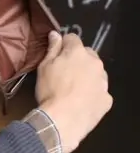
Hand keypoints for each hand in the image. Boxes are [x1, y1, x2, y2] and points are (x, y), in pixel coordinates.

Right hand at [36, 31, 112, 152]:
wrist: (64, 119)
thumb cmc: (50, 90)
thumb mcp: (44, 67)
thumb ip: (52, 49)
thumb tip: (55, 34)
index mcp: (78, 52)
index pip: (72, 38)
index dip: (63, 45)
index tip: (56, 54)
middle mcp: (95, 63)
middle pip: (87, 54)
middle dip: (77, 59)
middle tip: (64, 72)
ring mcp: (104, 82)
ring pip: (96, 72)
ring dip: (86, 75)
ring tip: (72, 89)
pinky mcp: (107, 99)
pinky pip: (99, 91)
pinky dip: (92, 93)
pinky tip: (80, 101)